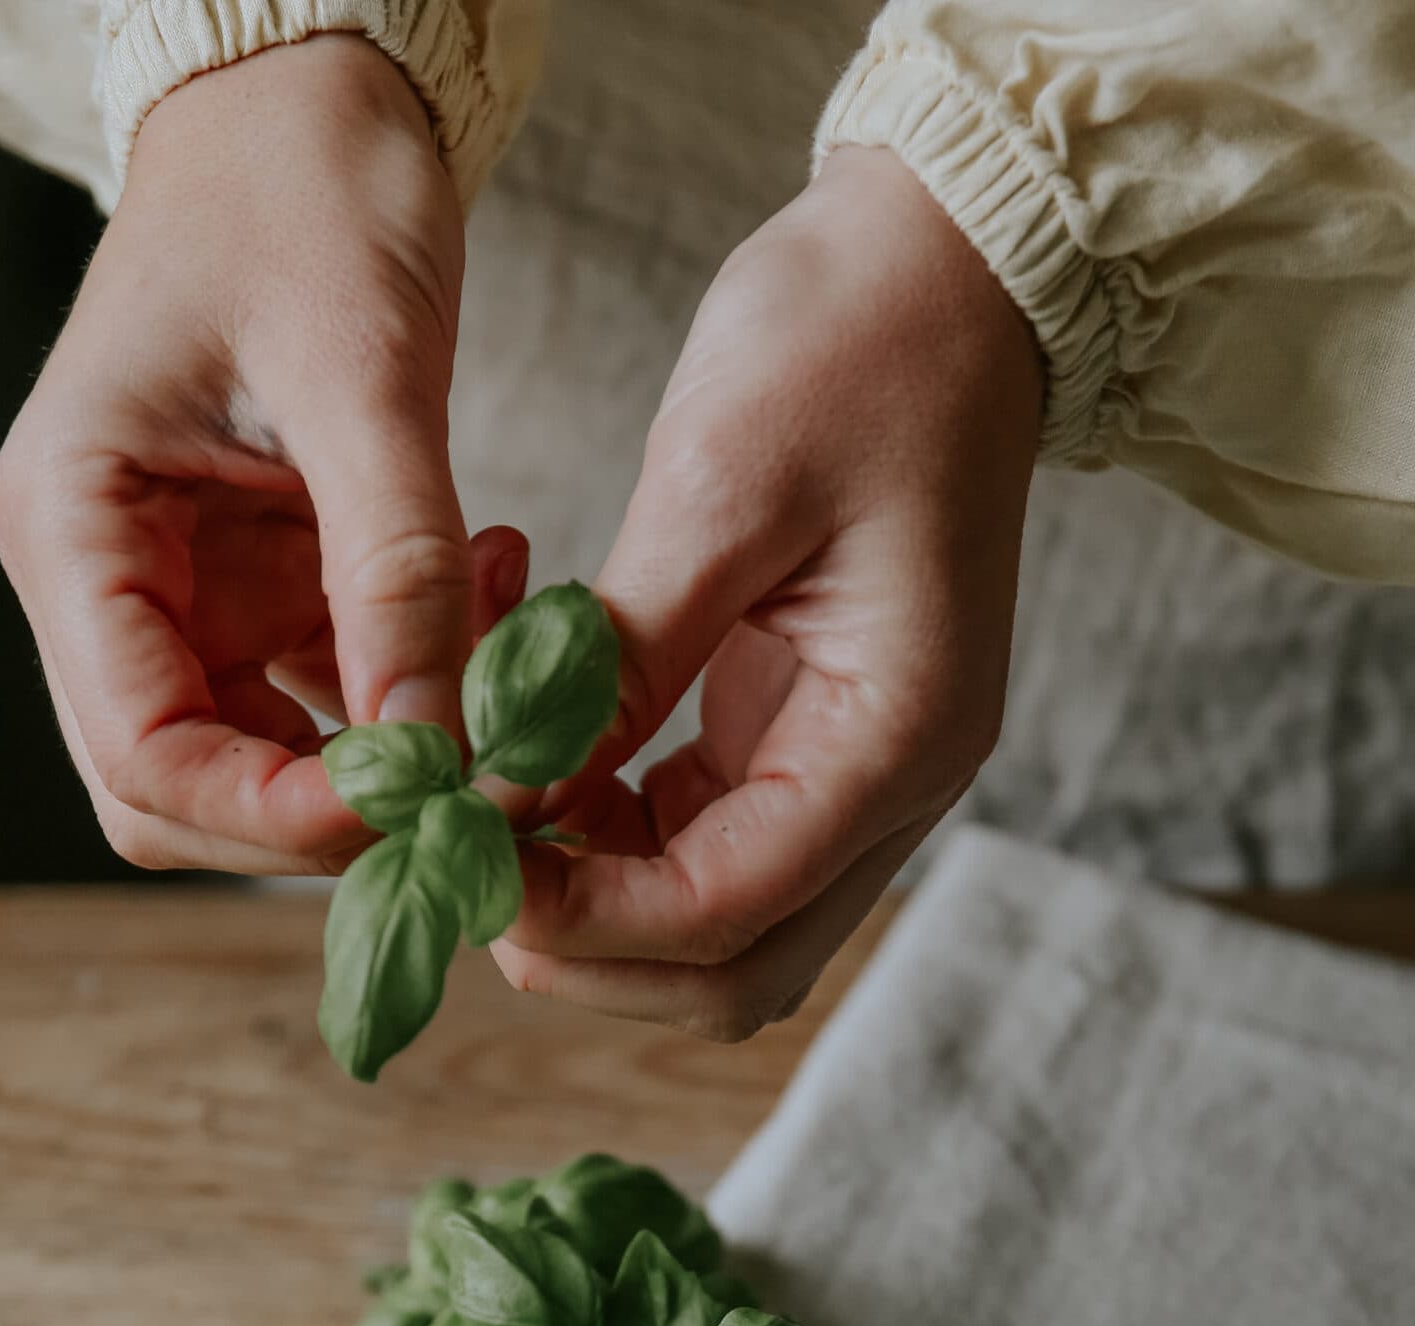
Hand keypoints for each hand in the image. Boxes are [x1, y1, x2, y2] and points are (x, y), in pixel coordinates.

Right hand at [0, 37, 526, 876]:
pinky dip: (417, 694)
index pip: (140, 754)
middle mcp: (103, 578)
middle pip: (181, 793)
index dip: (270, 814)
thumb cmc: (302, 186)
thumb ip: (397, 571)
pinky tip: (496, 612)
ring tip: (501, 666)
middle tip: (470, 786)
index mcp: (70, 523)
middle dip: (325, 817)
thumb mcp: (364, 371)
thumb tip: (437, 749)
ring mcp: (178, 591)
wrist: (311, 96)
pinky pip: (327, 700)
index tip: (411, 807)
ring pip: (258, 766)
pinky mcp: (255, 587)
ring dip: (385, 760)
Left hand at [493, 148, 1043, 1037]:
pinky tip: (542, 785)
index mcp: (897, 735)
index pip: (728, 907)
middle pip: (736, 971)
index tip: (462, 865)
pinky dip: (620, 853)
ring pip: (723, 933)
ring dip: (600, 916)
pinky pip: (713, 856)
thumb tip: (507, 790)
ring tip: (489, 834)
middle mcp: (896, 786)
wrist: (952, 266)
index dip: (584, 918)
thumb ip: (617, 658)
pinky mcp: (815, 744)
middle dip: (591, 954)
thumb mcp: (718, 483)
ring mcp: (861, 775)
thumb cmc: (854, 341)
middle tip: (464, 880)